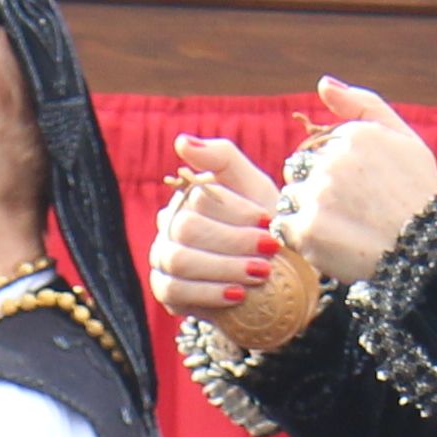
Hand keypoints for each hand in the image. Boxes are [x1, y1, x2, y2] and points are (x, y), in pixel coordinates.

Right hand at [151, 137, 287, 318]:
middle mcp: (168, 225)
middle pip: (187, 229)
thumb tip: (181, 142)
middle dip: (233, 241)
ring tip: (261, 273)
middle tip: (270, 250)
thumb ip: (223, 158)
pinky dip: (209, 292)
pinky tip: (238, 294)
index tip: (269, 221)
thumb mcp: (253, 187)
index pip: (199, 198)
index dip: (236, 211)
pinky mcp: (165, 290)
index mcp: (188, 196)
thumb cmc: (263, 225)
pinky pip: (174, 291)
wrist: (273, 274)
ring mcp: (163, 258)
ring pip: (179, 260)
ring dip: (224, 267)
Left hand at [280, 82, 436, 288]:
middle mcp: (334, 161)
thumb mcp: (403, 138)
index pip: (318, 147)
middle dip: (316, 188)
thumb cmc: (417, 193)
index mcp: (354, 135)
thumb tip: (323, 83)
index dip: (335, 171)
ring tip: (342, 227)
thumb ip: (362, 105)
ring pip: (291, 197)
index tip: (361, 189)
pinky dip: (301, 236)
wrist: (429, 251)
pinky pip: (284, 226)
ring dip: (306, 212)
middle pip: (299, 170)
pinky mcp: (308, 230)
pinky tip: (331, 241)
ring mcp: (319, 196)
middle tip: (350, 211)